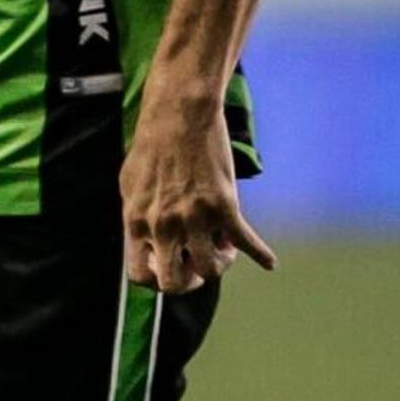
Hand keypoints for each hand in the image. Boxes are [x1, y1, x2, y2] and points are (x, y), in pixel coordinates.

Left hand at [119, 98, 271, 294]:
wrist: (178, 116)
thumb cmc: (151, 148)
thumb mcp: (131, 187)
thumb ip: (140, 217)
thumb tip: (148, 242)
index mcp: (136, 222)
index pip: (140, 276)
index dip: (156, 280)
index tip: (169, 266)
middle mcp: (163, 226)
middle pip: (175, 283)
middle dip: (189, 282)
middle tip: (197, 267)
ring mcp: (194, 218)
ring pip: (211, 269)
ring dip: (220, 265)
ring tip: (223, 249)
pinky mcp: (224, 206)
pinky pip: (247, 242)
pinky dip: (261, 255)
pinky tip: (268, 262)